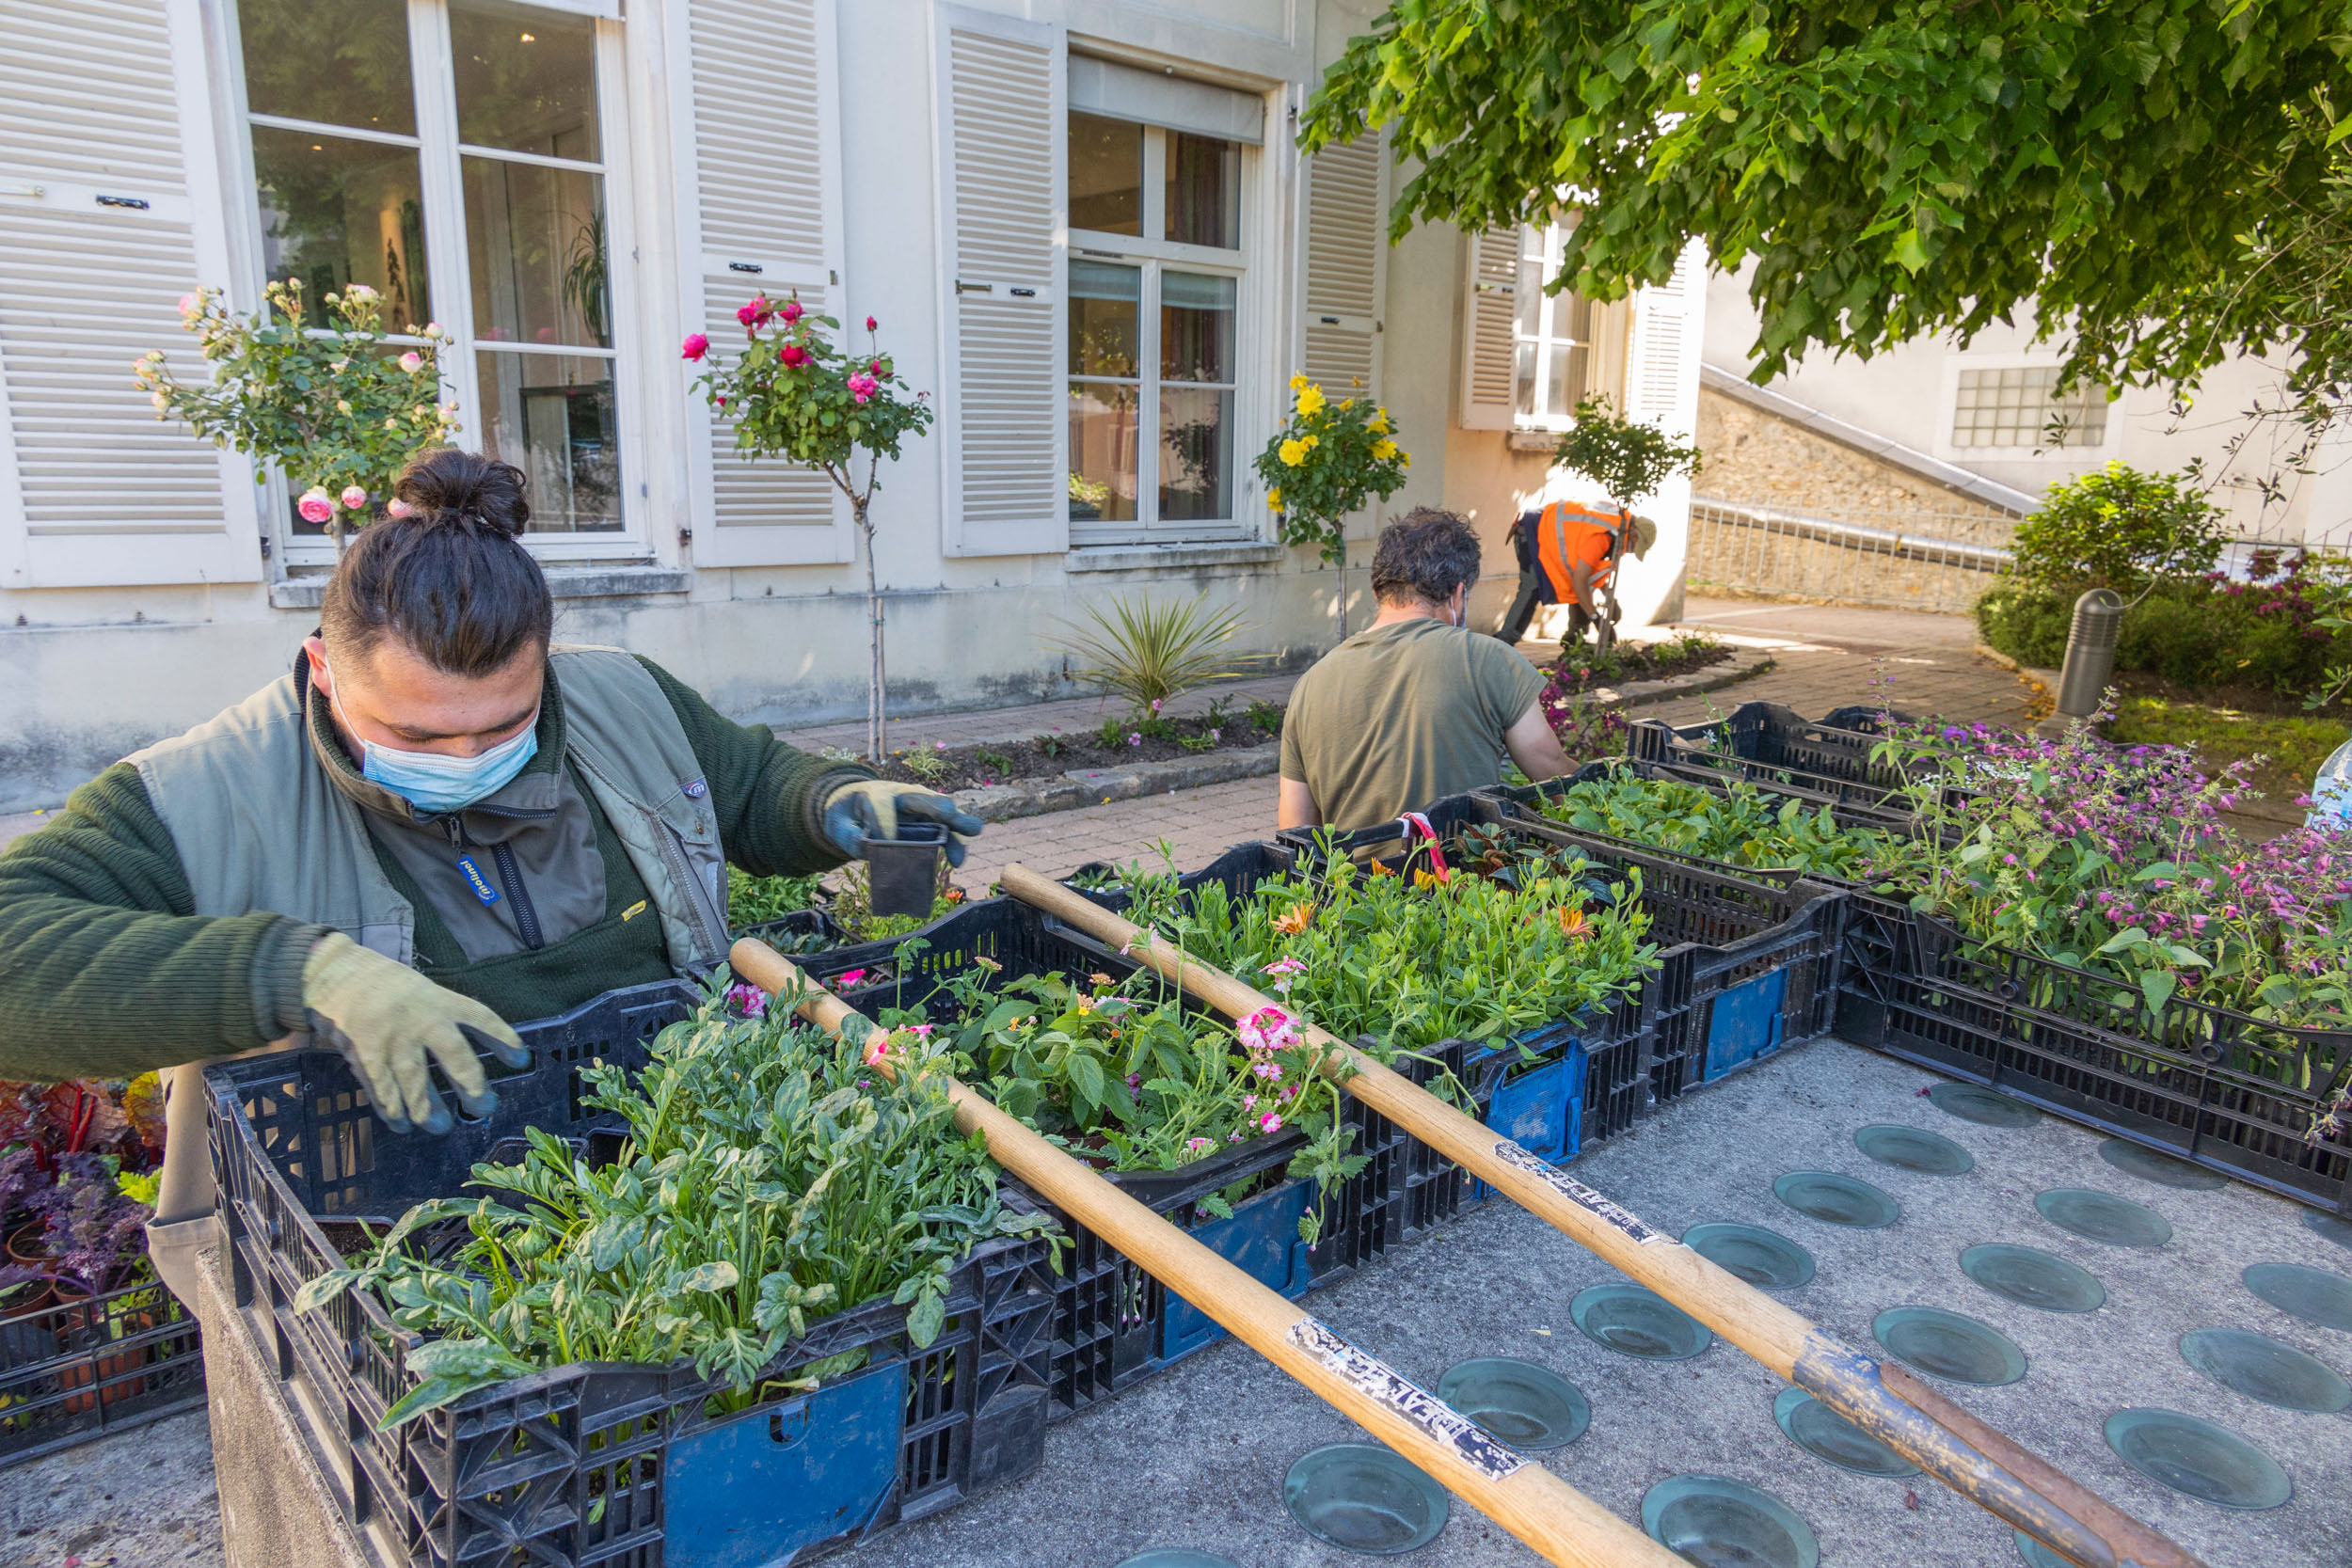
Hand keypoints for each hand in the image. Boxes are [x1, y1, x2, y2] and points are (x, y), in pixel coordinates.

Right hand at [302, 932, 528, 1133]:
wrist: (333, 972)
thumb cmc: (382, 984)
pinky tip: (402, 1124)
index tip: (521, 1060)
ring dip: (430, 1110)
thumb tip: (464, 1056)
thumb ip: (440, 1015)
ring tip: (441, 1127)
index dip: (503, 1039)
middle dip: (472, 1087)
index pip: (481, 1017)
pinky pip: (383, 1089)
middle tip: (483, 1108)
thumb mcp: (420, 988)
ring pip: (417, 1082)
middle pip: (455, 1056)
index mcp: (439, 999)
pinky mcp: (364, 1053)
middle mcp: (421, 1018)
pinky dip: (393, 1111)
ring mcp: (392, 1037)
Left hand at [821, 779, 984, 866]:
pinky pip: (947, 830)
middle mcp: (905, 796)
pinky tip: (956, 861)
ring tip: (965, 842)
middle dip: (937, 807)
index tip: (885, 844)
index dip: (885, 823)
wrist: (858, 806)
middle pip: (925, 798)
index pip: (884, 804)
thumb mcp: (837, 823)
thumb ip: (847, 834)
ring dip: (957, 826)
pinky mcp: (931, 821)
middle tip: (949, 816)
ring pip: (944, 813)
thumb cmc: (848, 814)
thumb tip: (864, 847)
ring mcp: (922, 808)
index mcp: (878, 793)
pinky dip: (954, 843)